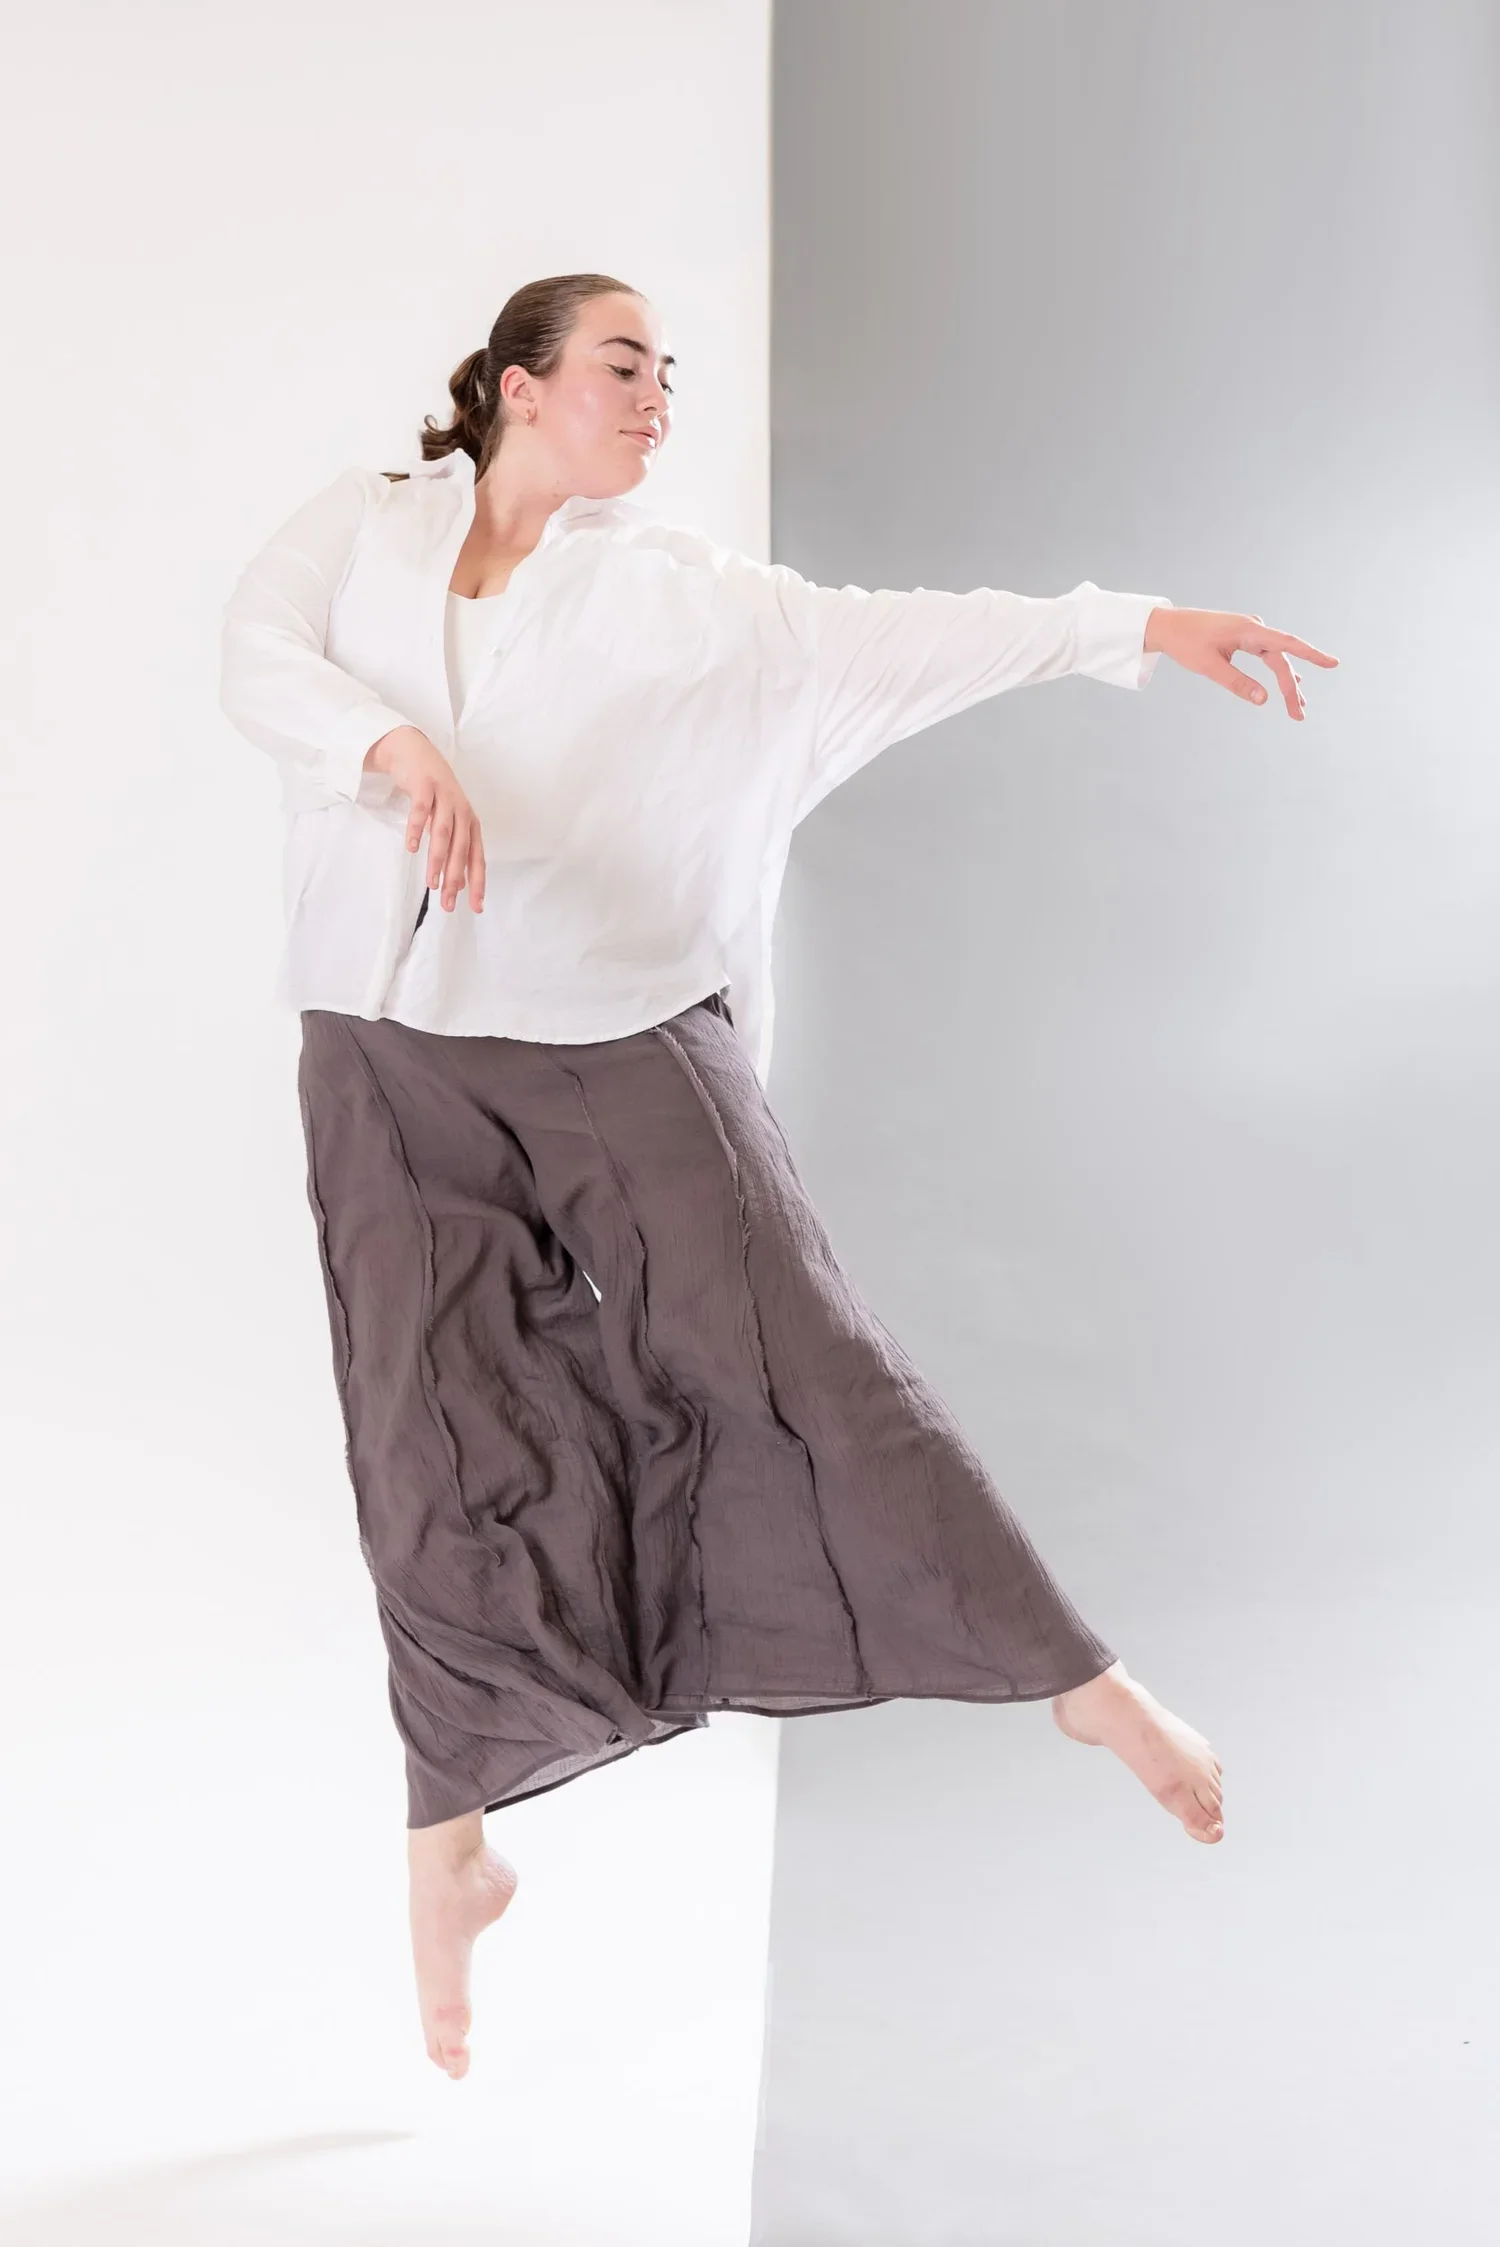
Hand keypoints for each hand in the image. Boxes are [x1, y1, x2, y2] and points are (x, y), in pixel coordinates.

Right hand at [365, 726, 485, 911]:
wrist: (413, 752)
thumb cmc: (432, 793)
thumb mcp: (446, 821)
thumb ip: (452, 848)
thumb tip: (459, 883)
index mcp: (470, 823)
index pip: (477, 858)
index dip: (478, 883)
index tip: (476, 908)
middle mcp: (462, 811)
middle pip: (462, 849)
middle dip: (456, 878)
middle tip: (447, 903)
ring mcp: (445, 797)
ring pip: (444, 833)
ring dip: (439, 860)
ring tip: (432, 883)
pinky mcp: (426, 785)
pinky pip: (421, 810)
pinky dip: (417, 829)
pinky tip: (411, 848)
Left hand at [1144, 607, 1338, 720]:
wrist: (1168, 625)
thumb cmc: (1185, 643)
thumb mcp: (1210, 666)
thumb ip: (1237, 683)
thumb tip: (1264, 699)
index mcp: (1249, 631)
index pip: (1287, 645)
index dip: (1312, 655)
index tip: (1333, 664)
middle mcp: (1254, 628)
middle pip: (1281, 660)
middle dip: (1292, 688)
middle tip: (1299, 715)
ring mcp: (1250, 632)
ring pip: (1275, 659)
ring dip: (1287, 681)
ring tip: (1298, 706)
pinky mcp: (1244, 637)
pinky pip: (1267, 655)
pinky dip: (1277, 670)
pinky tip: (1291, 681)